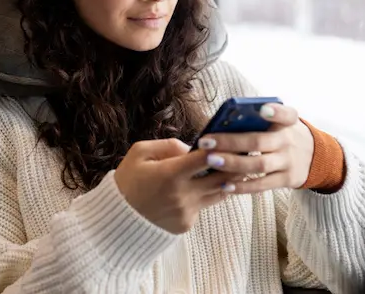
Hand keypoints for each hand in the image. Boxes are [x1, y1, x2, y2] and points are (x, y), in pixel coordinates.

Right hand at [114, 138, 239, 233]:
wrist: (116, 220)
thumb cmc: (128, 181)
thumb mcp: (139, 153)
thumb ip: (168, 145)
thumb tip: (192, 146)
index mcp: (170, 174)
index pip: (207, 158)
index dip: (223, 148)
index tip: (235, 140)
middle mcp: (182, 194)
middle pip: (221, 177)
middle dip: (235, 164)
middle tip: (247, 153)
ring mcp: (186, 212)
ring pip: (219, 193)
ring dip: (228, 180)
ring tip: (238, 167)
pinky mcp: (186, 224)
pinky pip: (204, 206)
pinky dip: (208, 195)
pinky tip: (208, 185)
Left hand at [197, 103, 314, 192]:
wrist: (315, 157)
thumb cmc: (284, 134)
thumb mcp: (282, 122)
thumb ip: (259, 119)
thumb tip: (223, 121)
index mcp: (288, 121)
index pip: (286, 114)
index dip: (275, 112)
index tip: (262, 109)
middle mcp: (288, 141)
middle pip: (258, 141)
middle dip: (231, 142)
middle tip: (206, 141)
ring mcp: (288, 161)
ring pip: (259, 164)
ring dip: (233, 163)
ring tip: (211, 160)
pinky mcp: (287, 180)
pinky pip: (262, 185)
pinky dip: (243, 186)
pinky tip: (225, 185)